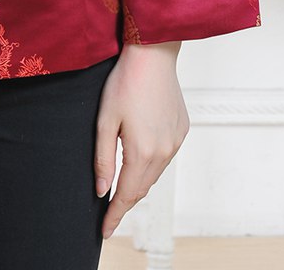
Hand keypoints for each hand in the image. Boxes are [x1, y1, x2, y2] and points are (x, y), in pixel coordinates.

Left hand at [93, 40, 188, 239]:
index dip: (115, 215)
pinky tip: (140, 155)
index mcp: (142, 152)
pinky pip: (165, 156)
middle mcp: (164, 152)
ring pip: (155, 174)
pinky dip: (151, 163)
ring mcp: (176, 141)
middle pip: (142, 188)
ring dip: (139, 182)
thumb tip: (101, 189)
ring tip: (122, 186)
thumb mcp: (105, 120)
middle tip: (110, 212)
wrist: (153, 54)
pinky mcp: (182, 130)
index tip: (105, 230)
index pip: (127, 195)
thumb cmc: (125, 82)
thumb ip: (103, 158)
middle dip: (125, 201)